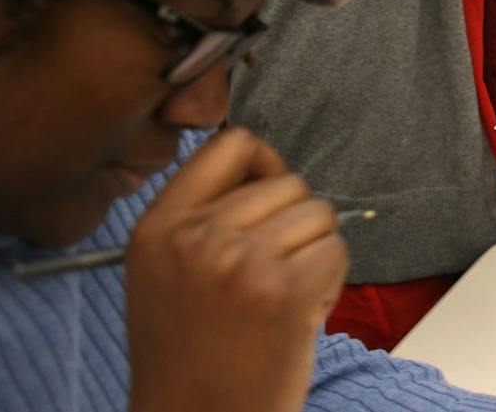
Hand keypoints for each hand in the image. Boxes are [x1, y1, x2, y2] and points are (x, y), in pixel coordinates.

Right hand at [124, 128, 347, 411]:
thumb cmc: (191, 350)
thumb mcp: (166, 271)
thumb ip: (204, 214)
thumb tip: (269, 165)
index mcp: (158, 227)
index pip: (230, 144)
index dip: (265, 163)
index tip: (268, 197)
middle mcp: (195, 237)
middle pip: (288, 182)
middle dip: (294, 223)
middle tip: (270, 276)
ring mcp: (240, 261)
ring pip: (319, 213)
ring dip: (315, 253)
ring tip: (281, 297)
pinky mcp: (284, 290)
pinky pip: (337, 250)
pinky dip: (331, 281)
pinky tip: (299, 315)